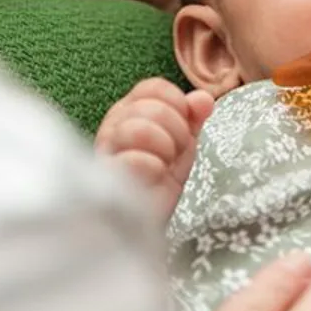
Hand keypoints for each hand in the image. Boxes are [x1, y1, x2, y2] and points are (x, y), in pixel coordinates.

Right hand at [95, 78, 213, 218]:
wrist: (146, 223)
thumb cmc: (159, 180)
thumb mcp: (181, 143)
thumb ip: (192, 116)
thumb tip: (204, 98)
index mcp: (128, 111)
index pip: (153, 87)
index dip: (177, 105)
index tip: (182, 129)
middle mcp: (112, 126)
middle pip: (152, 107)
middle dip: (176, 132)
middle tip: (172, 154)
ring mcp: (106, 152)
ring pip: (139, 129)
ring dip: (164, 149)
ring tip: (162, 165)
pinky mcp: (106, 180)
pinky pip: (135, 160)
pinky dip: (154, 167)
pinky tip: (154, 176)